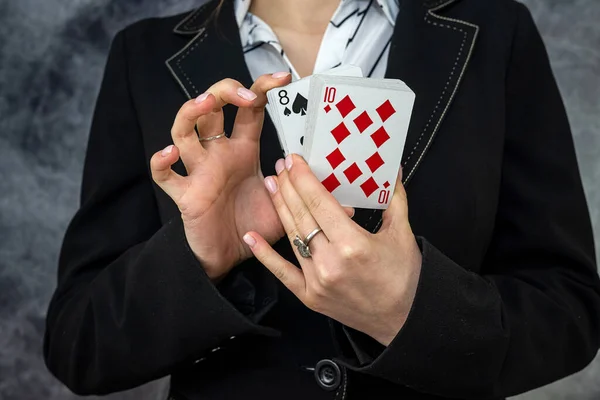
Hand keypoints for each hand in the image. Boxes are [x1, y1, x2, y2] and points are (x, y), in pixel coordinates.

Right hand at [150, 73, 291, 280]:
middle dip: (225, 92)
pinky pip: (164, 175)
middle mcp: (219, 154)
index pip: (250, 110)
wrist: (229, 257)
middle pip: (212, 108)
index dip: (262, 89)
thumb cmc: (253, 227)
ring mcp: (199, 171)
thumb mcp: (287, 209)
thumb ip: (310, 200)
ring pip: (183, 131)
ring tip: (205, 104)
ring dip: (190, 113)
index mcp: (244, 151)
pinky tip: (170, 153)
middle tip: (246, 96)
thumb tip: (349, 201)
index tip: (282, 78)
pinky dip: (161, 161)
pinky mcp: (184, 194)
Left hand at [243, 155, 422, 344]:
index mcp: (353, 244)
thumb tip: (391, 172)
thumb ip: (395, 200)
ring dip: (279, 209)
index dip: (303, 179)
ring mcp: (317, 281)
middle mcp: (331, 262)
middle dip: (289, 187)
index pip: (320, 203)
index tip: (294, 161)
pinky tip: (251, 236)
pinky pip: (283, 273)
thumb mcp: (402, 234)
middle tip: (280, 166)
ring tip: (271, 186)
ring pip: (292, 237)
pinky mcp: (310, 297)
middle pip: (302, 216)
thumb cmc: (405, 277)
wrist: (404, 318)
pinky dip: (265, 255)